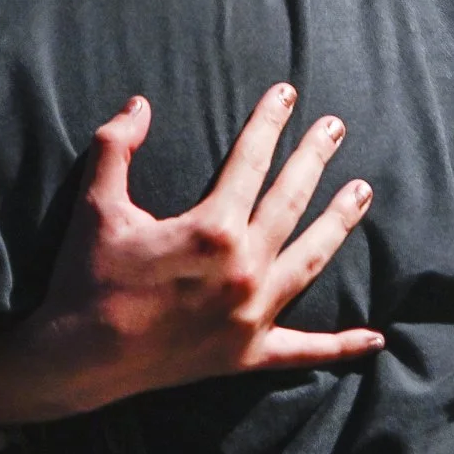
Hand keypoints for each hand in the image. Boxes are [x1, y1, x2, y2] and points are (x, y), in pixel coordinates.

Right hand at [0, 84, 381, 425]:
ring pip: (311, 260)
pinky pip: (305, 349)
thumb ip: (115, 147)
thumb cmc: (86, 278)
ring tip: (361, 192)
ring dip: (339, 223)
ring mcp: (252, 315)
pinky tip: (374, 337)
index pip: (250, 161)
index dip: (269, 122)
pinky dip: (341, 346)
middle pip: (291, 201)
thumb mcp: (94, 205)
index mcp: (212, 229)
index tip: (287, 94)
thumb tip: (139, 104)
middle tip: (336, 128)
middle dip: (314, 158)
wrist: (79, 359)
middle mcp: (244, 269)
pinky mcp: (247, 355)